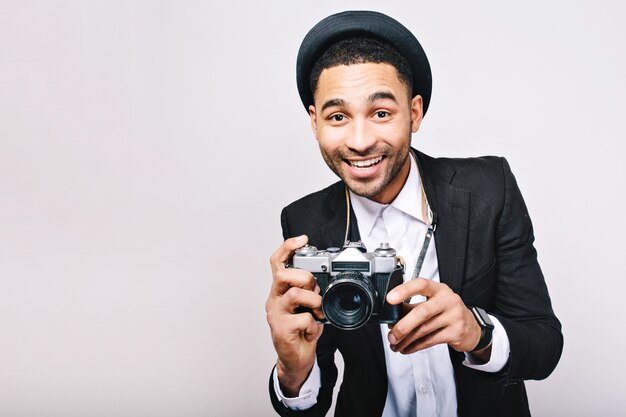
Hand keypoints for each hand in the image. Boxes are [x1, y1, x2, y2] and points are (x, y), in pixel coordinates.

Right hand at [265, 235, 323, 395]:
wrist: (296, 358)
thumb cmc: (302, 329)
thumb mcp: (308, 305)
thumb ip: (310, 290)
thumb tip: (322, 279)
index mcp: (280, 290)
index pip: (277, 263)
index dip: (287, 247)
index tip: (302, 239)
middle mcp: (274, 299)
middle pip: (282, 275)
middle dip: (304, 277)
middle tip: (314, 289)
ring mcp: (275, 314)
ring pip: (294, 295)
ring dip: (313, 301)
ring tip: (318, 311)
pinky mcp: (280, 330)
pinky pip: (303, 319)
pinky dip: (313, 324)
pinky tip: (312, 329)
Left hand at [385, 278, 483, 355]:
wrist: (471, 327)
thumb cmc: (447, 312)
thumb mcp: (433, 302)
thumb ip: (413, 306)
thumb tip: (392, 315)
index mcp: (439, 289)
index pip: (421, 285)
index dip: (404, 290)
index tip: (390, 299)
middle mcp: (448, 300)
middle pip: (422, 312)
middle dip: (403, 326)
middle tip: (391, 334)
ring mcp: (454, 316)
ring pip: (424, 329)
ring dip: (406, 339)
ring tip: (395, 344)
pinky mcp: (456, 332)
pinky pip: (430, 340)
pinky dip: (415, 346)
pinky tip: (407, 348)